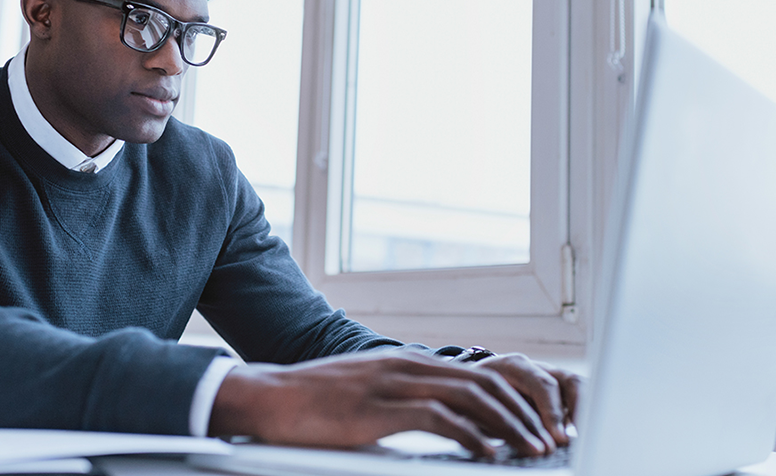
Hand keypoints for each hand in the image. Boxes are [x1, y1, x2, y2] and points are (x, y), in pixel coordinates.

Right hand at [208, 350, 564, 457]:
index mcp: (408, 363)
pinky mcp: (381, 408)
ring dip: (508, 426)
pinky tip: (487, 455)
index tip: (534, 425)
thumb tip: (440, 423)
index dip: (512, 400)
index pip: (476, 375)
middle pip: (484, 384)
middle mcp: (408, 366)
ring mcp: (395, 384)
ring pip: (471, 399)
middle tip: (546, 440)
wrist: (272, 397)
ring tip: (530, 449)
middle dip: (523, 413)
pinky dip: (472, 437)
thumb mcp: (368, 393)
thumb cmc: (316, 401)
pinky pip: (439, 419)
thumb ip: (404, 401)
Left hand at [476, 353, 582, 445]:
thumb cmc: (471, 397)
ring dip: (584, 414)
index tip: (558, 438)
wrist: (469, 385)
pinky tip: (580, 437)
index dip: (552, 412)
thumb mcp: (475, 405)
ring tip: (584, 439)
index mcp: (513, 365)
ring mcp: (549, 377)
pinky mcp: (557, 392)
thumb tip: (505, 442)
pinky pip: (578, 400)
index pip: (542, 384)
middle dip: (577, 412)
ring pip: (578, 388)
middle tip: (574, 440)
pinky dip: (582, 417)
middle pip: (568, 382)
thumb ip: (490, 419)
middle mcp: (535, 368)